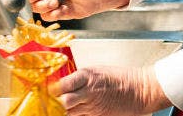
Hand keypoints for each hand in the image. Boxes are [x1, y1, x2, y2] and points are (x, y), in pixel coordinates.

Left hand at [50, 65, 170, 115]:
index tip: (42, 89)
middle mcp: (88, 92)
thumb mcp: (97, 71)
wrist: (139, 90)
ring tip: (52, 110)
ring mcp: (93, 107)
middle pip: (63, 102)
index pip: (62, 85)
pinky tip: (69, 113)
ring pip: (69, 113)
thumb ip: (79, 78)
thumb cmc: (120, 78)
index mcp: (87, 76)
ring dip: (60, 111)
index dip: (50, 89)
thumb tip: (61, 83)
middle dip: (52, 103)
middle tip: (44, 103)